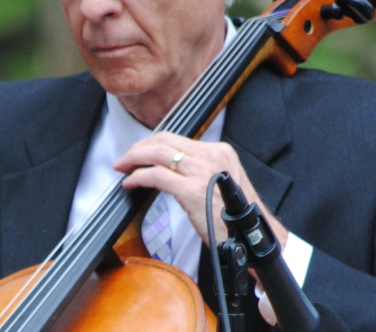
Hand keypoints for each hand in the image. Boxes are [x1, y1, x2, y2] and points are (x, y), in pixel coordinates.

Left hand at [111, 132, 287, 247]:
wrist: (253, 238)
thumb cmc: (235, 216)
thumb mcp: (221, 180)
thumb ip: (199, 168)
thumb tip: (168, 166)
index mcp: (220, 151)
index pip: (176, 138)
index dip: (151, 143)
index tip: (137, 152)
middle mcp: (212, 156)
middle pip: (164, 140)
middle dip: (138, 148)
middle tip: (124, 159)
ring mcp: (203, 172)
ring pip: (157, 153)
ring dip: (133, 158)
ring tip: (122, 168)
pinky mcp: (192, 190)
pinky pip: (155, 176)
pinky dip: (138, 177)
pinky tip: (130, 183)